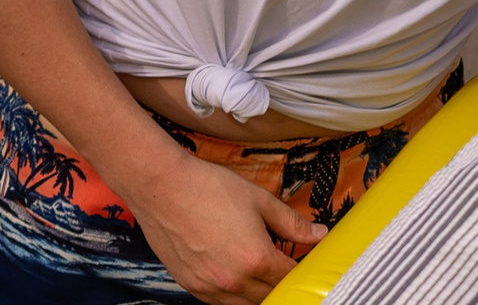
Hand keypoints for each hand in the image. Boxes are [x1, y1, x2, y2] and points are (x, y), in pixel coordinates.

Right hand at [129, 150, 326, 304]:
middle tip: (278, 266)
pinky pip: (221, 302)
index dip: (302, 271)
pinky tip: (232, 273)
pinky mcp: (190, 284)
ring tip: (254, 270)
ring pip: (247, 304)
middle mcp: (235, 280)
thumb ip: (291, 222)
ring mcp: (210, 286)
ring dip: (258, 292)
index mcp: (257, 259)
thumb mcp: (256, 198)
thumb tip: (319, 235)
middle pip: (273, 297)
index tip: (302, 262)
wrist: (157, 184)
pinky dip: (233, 294)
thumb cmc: (205, 186)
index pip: (293, 279)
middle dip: (281, 282)